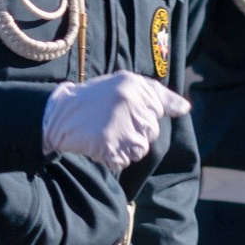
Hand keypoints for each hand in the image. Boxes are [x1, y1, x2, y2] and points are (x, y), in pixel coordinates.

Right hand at [41, 71, 191, 169]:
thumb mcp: (124, 83)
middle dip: (135, 130)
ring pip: (141, 149)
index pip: (159, 110)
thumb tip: (185, 108)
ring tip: (106, 132)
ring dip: (126, 146)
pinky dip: (114, 157)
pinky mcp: (112, 148)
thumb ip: (158, 94)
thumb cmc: (94, 98)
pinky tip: (100, 144)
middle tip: (112, 121)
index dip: (142, 114)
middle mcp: (133, 106)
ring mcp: (123, 128)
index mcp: (136, 86)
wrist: (59, 114)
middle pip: (151, 131)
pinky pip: (125, 161)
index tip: (124, 110)